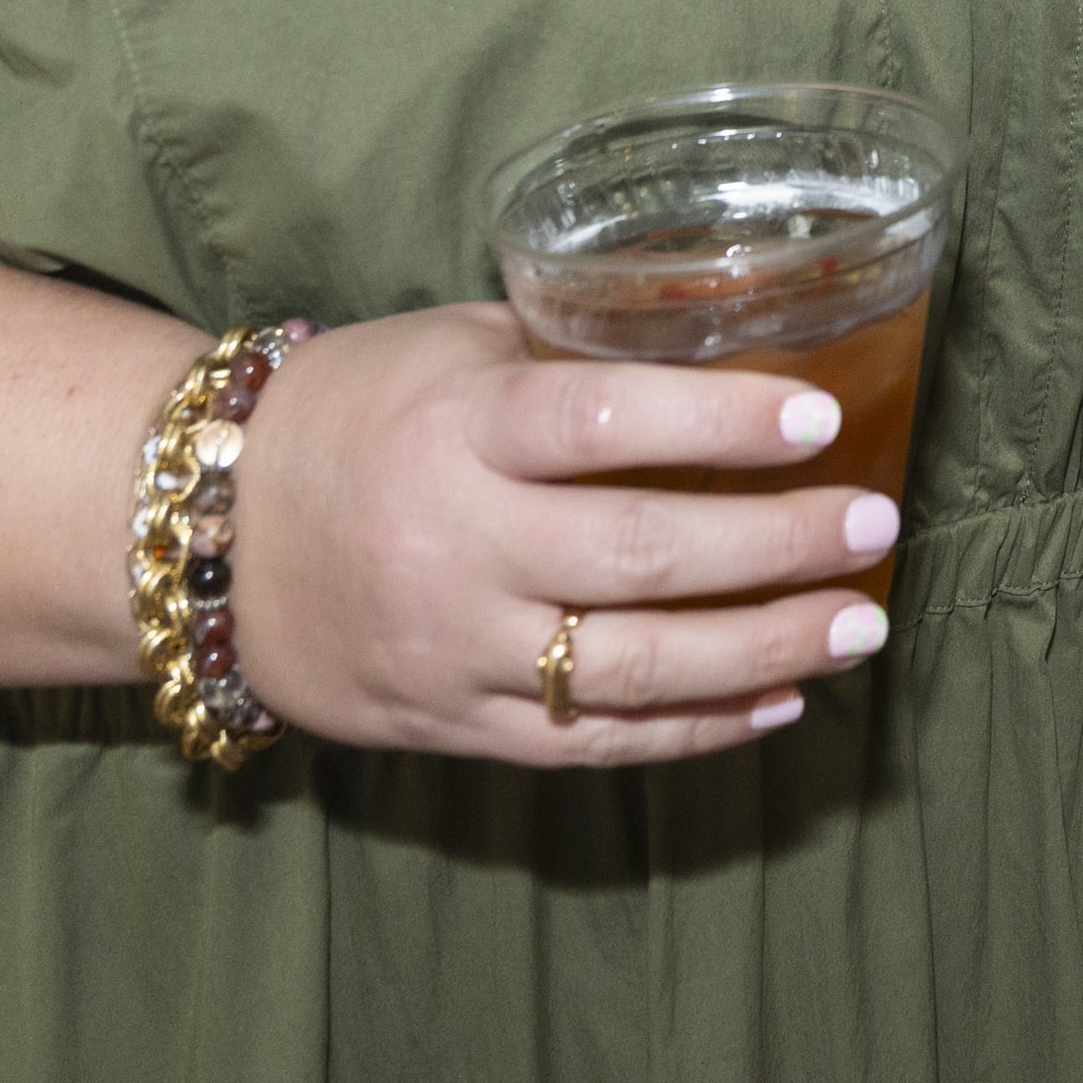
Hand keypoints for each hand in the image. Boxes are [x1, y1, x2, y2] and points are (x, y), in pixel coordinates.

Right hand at [223, 302, 901, 766]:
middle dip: (778, 547)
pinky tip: (780, 698)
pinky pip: (589, 744)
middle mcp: (457, 543)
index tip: (817, 419)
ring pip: (631, 669)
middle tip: (875, 525)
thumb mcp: (454, 349)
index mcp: (459, 427)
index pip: (599, 421)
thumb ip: (575, 353)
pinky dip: (696, 729)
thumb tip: (731, 338)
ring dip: (765, 650)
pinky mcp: (451, 726)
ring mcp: (454, 647)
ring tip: (859, 625)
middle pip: (641, 557)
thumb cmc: (357, 412)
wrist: (207, 535)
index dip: (715, 424)